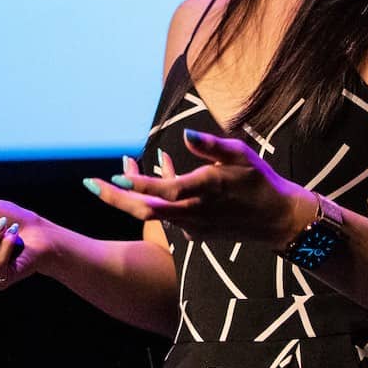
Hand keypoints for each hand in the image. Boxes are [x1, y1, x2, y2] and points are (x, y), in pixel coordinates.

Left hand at [88, 130, 316, 245]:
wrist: (277, 221)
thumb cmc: (260, 181)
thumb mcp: (241, 155)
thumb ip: (212, 146)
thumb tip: (187, 135)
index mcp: (205, 191)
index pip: (164, 191)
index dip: (138, 186)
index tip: (115, 177)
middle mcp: (194, 212)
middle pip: (146, 210)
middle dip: (114, 199)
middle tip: (89, 184)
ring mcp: (193, 226)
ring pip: (154, 214)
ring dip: (130, 197)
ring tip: (114, 175)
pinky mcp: (195, 232)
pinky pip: (167, 215)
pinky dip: (155, 199)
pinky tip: (154, 177)